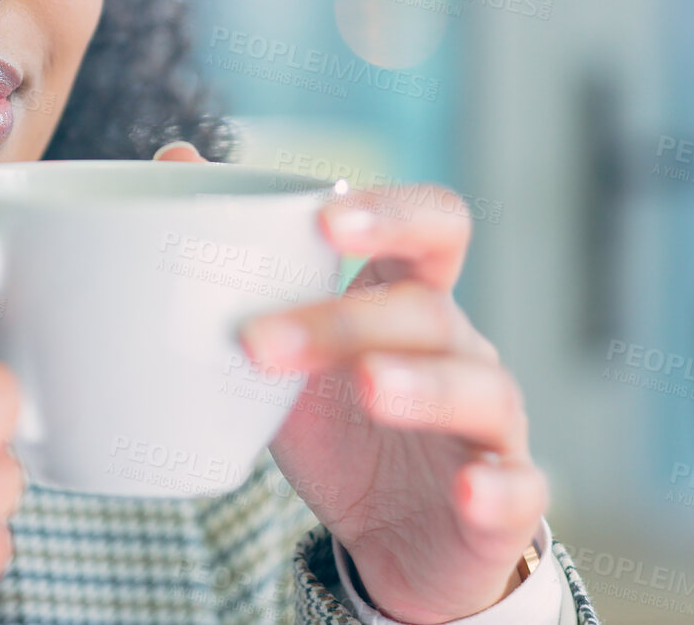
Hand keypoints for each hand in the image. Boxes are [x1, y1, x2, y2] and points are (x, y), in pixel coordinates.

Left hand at [154, 142, 543, 623]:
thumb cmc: (343, 430)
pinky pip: (518, 489)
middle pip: (425, 311)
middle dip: (343, 322)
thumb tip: (174, 151)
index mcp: (411, 299)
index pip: (435, 226)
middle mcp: (462, 350)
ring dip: (424, 384)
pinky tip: (468, 487)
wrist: (396, 543)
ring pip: (481, 389)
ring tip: (369, 386)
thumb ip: (245, 265)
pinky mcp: (507, 503)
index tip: (324, 219)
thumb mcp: (284, 348)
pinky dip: (497, 486)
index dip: (392, 213)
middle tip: (259, 343)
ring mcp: (494, 426)